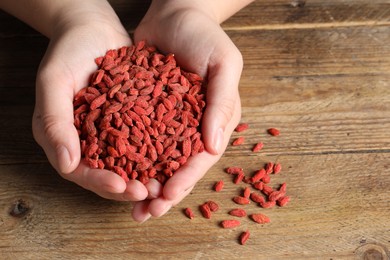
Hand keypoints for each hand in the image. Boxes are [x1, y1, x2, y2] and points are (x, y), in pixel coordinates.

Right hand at [32, 2, 158, 201]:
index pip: (80, 171)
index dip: (100, 182)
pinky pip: (146, 142)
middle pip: (108, 174)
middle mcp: (89, 141)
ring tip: (166, 184)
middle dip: (129, 187)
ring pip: (130, 164)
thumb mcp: (54, 82)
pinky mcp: (133, 122)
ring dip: (147, 176)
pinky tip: (175, 158)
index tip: (121, 186)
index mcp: (64, 138)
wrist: (94, 29)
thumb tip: (67, 165)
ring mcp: (113, 133)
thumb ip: (54, 122)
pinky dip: (159, 153)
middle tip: (151, 193)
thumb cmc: (68, 51)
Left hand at [132, 1, 242, 221]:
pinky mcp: (148, 112)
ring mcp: (171, 121)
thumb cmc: (205, 35)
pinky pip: (139, 139)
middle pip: (180, 165)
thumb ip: (222, 102)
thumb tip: (213, 144)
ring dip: (146, 182)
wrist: (175, 13)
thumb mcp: (225, 62)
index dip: (187, 178)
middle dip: (165, 191)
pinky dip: (129, 158)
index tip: (167, 194)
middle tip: (146, 213)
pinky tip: (115, 172)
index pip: (203, 156)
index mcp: (217, 119)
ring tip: (131, 205)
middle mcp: (194, 126)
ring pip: (158, 159)